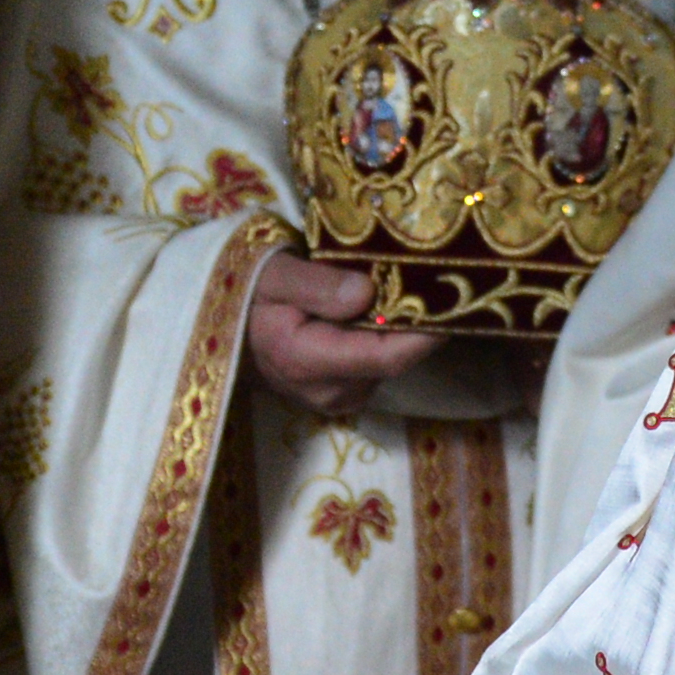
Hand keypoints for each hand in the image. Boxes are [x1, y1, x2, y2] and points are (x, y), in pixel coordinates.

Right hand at [244, 252, 442, 416]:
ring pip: (388, 363)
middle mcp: (327, 391)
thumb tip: (367, 292)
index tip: (453, 299)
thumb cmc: (245, 295)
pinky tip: (379, 310)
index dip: (426, 332)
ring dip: (399, 330)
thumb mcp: (271, 275)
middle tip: (431, 277)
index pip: (386, 356)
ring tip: (404, 287)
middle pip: (394, 359)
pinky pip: (376, 367)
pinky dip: (383, 339)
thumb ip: (316, 285)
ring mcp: (335, 399)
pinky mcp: (340, 396)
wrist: (221, 330)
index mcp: (306, 360)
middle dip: (416, 323)